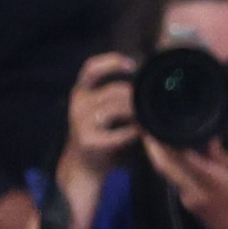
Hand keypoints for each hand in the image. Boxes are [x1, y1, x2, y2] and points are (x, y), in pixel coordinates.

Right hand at [59, 53, 138, 191]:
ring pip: (118, 108)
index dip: (112, 62)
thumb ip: (119, 94)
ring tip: (145, 119)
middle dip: (136, 96)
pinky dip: (133, 132)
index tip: (132, 64)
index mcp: (81, 92)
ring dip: (137, 113)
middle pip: (115, 90)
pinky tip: (139, 133)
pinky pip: (120, 132)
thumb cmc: (101, 133)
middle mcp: (78, 104)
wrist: (82, 167)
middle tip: (149, 104)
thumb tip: (148, 77)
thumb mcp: (105, 108)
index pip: (91, 68)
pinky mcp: (87, 140)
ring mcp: (80, 122)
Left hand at [143, 138, 227, 228]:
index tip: (155, 128)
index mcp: (208, 179)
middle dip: (152, 148)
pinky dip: (176, 166)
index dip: (163, 143)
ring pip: (169, 173)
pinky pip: (177, 180)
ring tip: (165, 137)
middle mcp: (191, 189)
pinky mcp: (186, 202)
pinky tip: (181, 155)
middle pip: (163, 166)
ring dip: (164, 156)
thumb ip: (220, 156)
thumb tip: (207, 138)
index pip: (178, 157)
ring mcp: (186, 198)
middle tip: (147, 131)